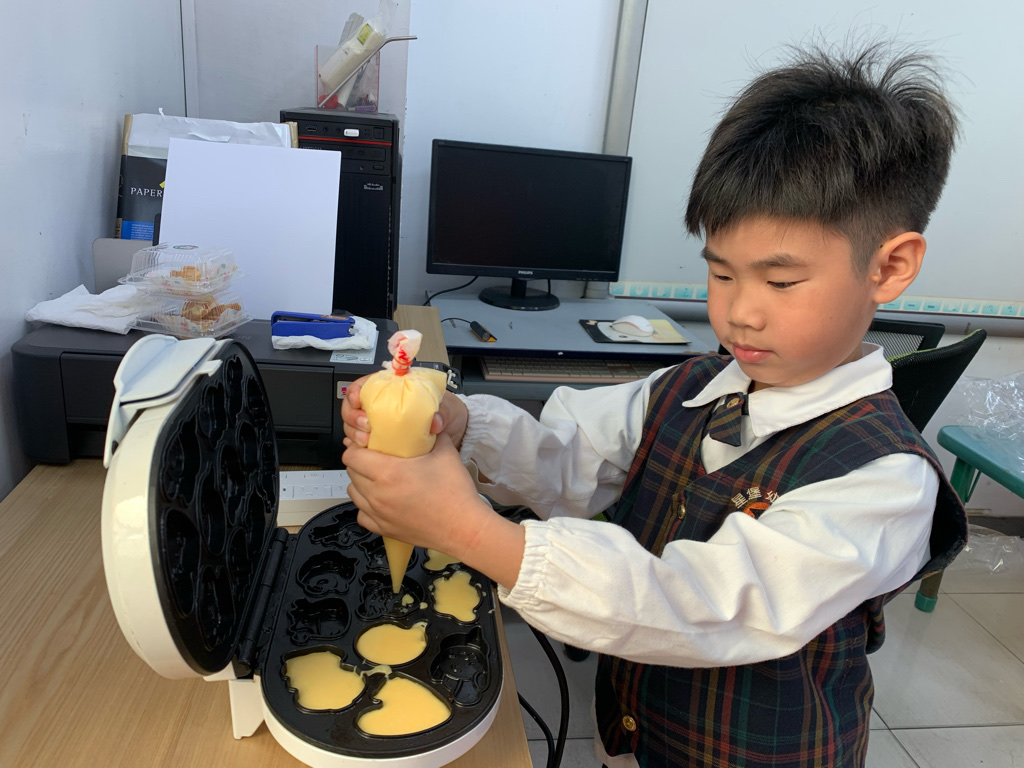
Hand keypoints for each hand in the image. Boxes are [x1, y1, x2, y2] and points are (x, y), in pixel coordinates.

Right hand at [341, 379, 469, 449]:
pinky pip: (362, 442)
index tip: (358, 400)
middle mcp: (384, 405)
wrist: (457, 432)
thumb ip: (442, 413)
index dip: (356, 392)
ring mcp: (382, 424)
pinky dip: (357, 446)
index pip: (366, 384)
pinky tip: (359, 450)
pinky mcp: (383, 441)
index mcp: (395, 388)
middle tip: (365, 425)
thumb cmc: (449, 412)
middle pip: (353, 406)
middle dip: (353, 416)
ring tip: (365, 440)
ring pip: (354, 425)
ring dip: (354, 432)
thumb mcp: (448, 408)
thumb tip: (435, 422)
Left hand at [343, 434, 524, 587]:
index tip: (367, 445)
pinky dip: (367, 507)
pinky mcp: (384, 529)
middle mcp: (378, 494)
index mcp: (388, 472)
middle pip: (351, 473)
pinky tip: (381, 502)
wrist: (463, 528)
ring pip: (353, 494)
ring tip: (378, 479)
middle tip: (375, 459)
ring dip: (361, 484)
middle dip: (360, 463)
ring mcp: (379, 514)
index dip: (356, 448)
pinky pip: (362, 516)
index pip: (352, 456)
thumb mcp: (445, 452)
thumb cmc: (455, 493)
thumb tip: (428, 423)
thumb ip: (432, 434)